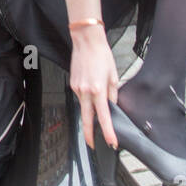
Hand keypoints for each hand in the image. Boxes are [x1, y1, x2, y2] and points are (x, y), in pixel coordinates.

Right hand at [69, 26, 118, 151]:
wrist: (86, 41)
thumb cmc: (102, 55)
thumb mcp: (113, 76)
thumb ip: (112, 95)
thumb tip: (111, 106)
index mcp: (98, 91)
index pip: (104, 118)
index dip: (108, 132)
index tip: (111, 142)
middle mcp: (85, 92)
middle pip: (86, 120)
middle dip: (89, 134)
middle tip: (92, 145)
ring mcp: (77, 88)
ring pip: (84, 106)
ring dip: (90, 110)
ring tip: (98, 96)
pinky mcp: (72, 84)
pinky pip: (81, 97)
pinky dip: (87, 98)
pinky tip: (91, 87)